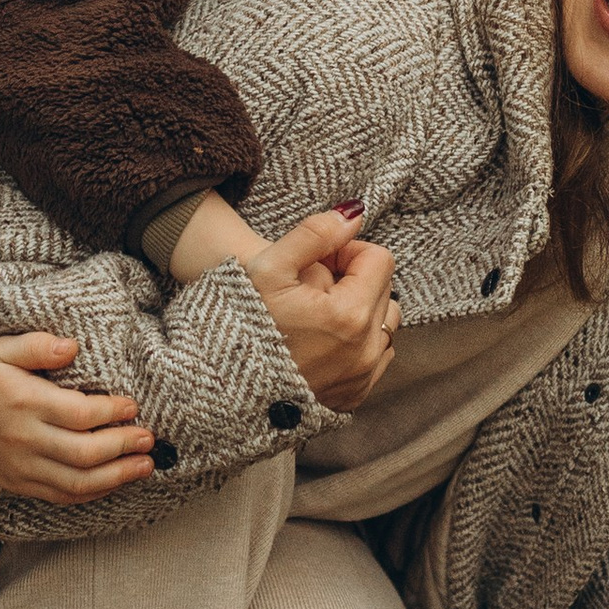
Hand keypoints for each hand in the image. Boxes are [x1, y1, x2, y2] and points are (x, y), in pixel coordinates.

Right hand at [0, 330, 155, 504]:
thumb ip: (36, 346)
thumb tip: (72, 347)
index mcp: (23, 403)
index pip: (79, 413)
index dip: (112, 412)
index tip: (132, 406)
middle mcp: (24, 440)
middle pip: (84, 452)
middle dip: (123, 446)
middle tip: (149, 438)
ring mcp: (20, 467)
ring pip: (77, 481)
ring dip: (117, 476)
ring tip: (145, 466)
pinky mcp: (18, 484)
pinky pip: (60, 495)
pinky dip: (92, 493)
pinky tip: (113, 482)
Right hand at [240, 208, 399, 411]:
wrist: (224, 384)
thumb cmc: (243, 323)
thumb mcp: (269, 267)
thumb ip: (315, 233)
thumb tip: (354, 213)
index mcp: (351, 315)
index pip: (379, 260)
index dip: (347, 251)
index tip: (317, 262)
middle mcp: (366, 350)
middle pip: (384, 290)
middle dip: (353, 280)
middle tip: (310, 287)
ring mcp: (363, 376)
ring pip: (384, 324)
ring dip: (361, 310)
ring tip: (317, 313)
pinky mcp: (356, 394)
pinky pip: (375, 356)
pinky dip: (357, 343)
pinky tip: (321, 340)